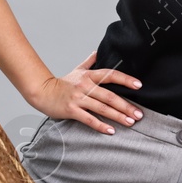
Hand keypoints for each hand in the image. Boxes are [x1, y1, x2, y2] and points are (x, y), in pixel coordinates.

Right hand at [28, 51, 143, 133]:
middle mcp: (85, 86)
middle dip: (126, 106)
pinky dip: (101, 125)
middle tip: (139, 114)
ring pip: (102, 108)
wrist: (42, 92)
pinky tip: (111, 130)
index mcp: (89, 76)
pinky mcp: (71, 110)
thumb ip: (89, 62)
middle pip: (110, 96)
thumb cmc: (62, 83)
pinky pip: (89, 119)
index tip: (139, 85)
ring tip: (131, 122)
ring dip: (118, 116)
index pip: (111, 75)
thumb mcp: (77, 70)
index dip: (125, 80)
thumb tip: (98, 51)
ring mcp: (78, 99)